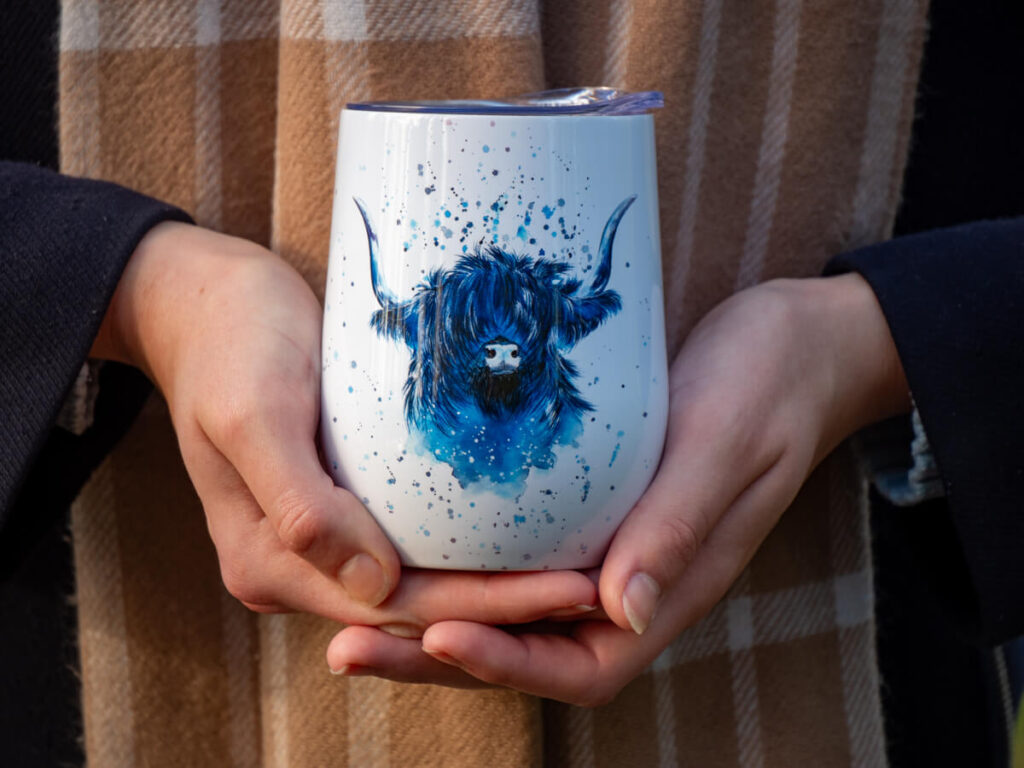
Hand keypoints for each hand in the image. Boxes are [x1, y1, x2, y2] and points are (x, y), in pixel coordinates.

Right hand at [91, 222, 597, 631]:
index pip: (396, 608)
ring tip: (576, 572)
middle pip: (417, 607)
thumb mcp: (254, 414)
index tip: (570, 590)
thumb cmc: (230, 345)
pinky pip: (411, 544)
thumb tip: (374, 586)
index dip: (486, 606)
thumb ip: (301, 507)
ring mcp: (317, 539)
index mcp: (268, 562)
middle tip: (596, 590)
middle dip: (506, 604)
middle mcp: (294, 567)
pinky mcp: (339, 505)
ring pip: (417, 584)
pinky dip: (465, 548)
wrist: (204, 303)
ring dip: (492, 586)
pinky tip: (522, 535)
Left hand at [326, 274, 909, 701]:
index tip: (434, 636)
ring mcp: (616, 546)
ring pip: (520, 612)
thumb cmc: (772, 383)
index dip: (507, 665)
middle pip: (532, 652)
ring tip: (358, 609)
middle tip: (350, 645)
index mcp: (673, 583)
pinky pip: (527, 557)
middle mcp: (636, 580)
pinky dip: (469, 566)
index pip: (584, 664)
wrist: (804, 340)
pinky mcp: (599, 507)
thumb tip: (620, 612)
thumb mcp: (725, 443)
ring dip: (441, 618)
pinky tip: (414, 543)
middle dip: (442, 658)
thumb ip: (676, 527)